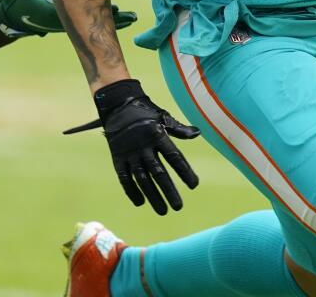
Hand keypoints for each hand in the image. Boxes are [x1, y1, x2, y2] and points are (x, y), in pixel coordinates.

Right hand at [0, 0, 137, 37]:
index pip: (83, 13)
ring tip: (131, 16)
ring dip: (111, 19)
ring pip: (93, 20)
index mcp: (55, 13)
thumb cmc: (13, 1)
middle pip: (93, 20)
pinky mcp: (67, 19)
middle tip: (133, 16)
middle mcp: (64, 20)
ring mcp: (67, 21)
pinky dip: (102, 15)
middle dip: (113, 20)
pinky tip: (116, 11)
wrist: (7, 18)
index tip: (118, 9)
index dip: (100, 12)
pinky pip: (89, 18)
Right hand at [64, 79, 199, 214]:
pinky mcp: (117, 157)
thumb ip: (179, 129)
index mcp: (158, 135)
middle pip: (158, 172)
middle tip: (178, 207)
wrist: (118, 104)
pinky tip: (141, 203)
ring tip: (163, 211)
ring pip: (142, 179)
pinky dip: (131, 191)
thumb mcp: (164, 117)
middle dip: (169, 191)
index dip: (184, 171)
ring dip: (153, 196)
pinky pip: (124, 178)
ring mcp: (129, 153)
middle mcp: (144, 146)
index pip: (174, 157)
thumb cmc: (146, 112)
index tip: (194, 185)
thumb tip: (198, 133)